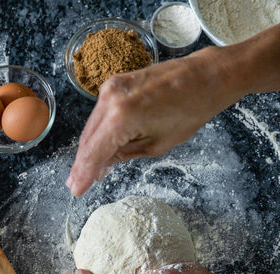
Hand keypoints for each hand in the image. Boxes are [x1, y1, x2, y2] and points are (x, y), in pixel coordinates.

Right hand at [66, 48, 240, 196]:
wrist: (203, 78)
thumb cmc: (189, 111)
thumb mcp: (157, 144)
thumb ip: (124, 154)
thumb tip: (103, 164)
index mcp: (121, 117)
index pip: (94, 152)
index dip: (83, 174)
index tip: (76, 190)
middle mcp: (110, 99)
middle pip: (88, 139)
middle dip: (83, 163)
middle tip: (77, 184)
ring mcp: (110, 87)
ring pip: (92, 126)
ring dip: (90, 147)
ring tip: (89, 170)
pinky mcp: (115, 82)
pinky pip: (100, 112)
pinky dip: (99, 130)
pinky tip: (101, 147)